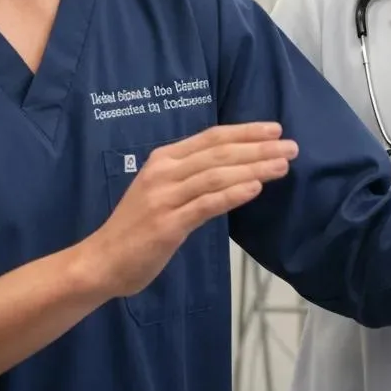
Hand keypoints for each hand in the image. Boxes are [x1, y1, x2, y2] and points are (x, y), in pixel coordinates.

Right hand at [81, 122, 296, 298]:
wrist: (100, 262)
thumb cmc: (136, 227)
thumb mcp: (162, 190)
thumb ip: (192, 176)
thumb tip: (235, 166)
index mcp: (164, 158)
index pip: (211, 137)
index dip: (245, 131)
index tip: (275, 129)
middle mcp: (164, 172)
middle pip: (219, 152)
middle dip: (258, 147)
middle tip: (290, 146)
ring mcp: (165, 197)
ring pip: (217, 174)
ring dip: (254, 167)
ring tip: (282, 165)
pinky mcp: (168, 224)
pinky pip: (207, 204)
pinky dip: (233, 193)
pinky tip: (256, 187)